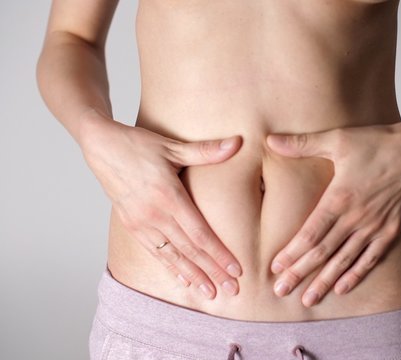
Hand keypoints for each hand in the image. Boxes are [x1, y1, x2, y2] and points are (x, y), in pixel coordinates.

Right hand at [80, 114, 243, 299]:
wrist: (100, 146)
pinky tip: (184, 279)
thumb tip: (236, 143)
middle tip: (232, 289)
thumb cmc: (137, 144)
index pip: (200, 234)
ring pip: (172, 256)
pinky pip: (155, 252)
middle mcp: (154, 215)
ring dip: (193, 276)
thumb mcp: (172, 146)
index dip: (219, 254)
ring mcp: (141, 223)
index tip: (236, 269)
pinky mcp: (132, 226)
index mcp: (168, 196)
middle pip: (189, 250)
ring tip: (210, 293)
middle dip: (212, 271)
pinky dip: (171, 267)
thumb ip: (206, 151)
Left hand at [266, 118, 400, 306]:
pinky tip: (341, 288)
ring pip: (344, 261)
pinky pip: (370, 259)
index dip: (292, 253)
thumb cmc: (376, 142)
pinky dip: (355, 274)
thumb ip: (302, 144)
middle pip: (323, 253)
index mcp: (340, 198)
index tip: (275, 267)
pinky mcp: (390, 231)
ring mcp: (375, 227)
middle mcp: (356, 218)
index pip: (310, 234)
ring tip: (308, 299)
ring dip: (324, 281)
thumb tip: (270, 139)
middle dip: (300, 273)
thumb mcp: (337, 138)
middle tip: (281, 291)